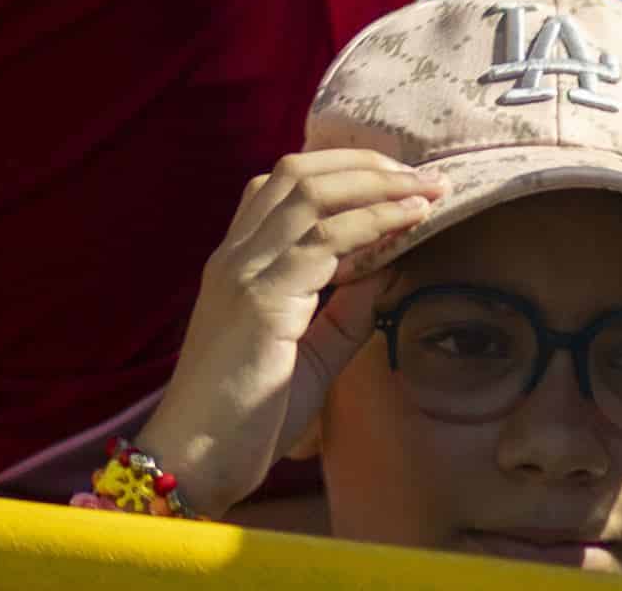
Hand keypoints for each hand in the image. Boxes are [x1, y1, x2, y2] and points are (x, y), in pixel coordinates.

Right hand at [139, 149, 448, 509]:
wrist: (196, 457)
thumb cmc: (246, 417)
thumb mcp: (309, 356)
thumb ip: (343, 312)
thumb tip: (389, 269)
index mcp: (237, 263)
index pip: (280, 186)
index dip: (340, 170)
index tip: (395, 178)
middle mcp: (236, 255)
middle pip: (297, 173)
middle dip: (365, 165)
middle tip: (422, 175)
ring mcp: (245, 272)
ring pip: (310, 194)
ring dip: (376, 184)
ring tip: (425, 188)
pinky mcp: (262, 300)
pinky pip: (324, 242)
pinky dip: (372, 224)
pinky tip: (407, 222)